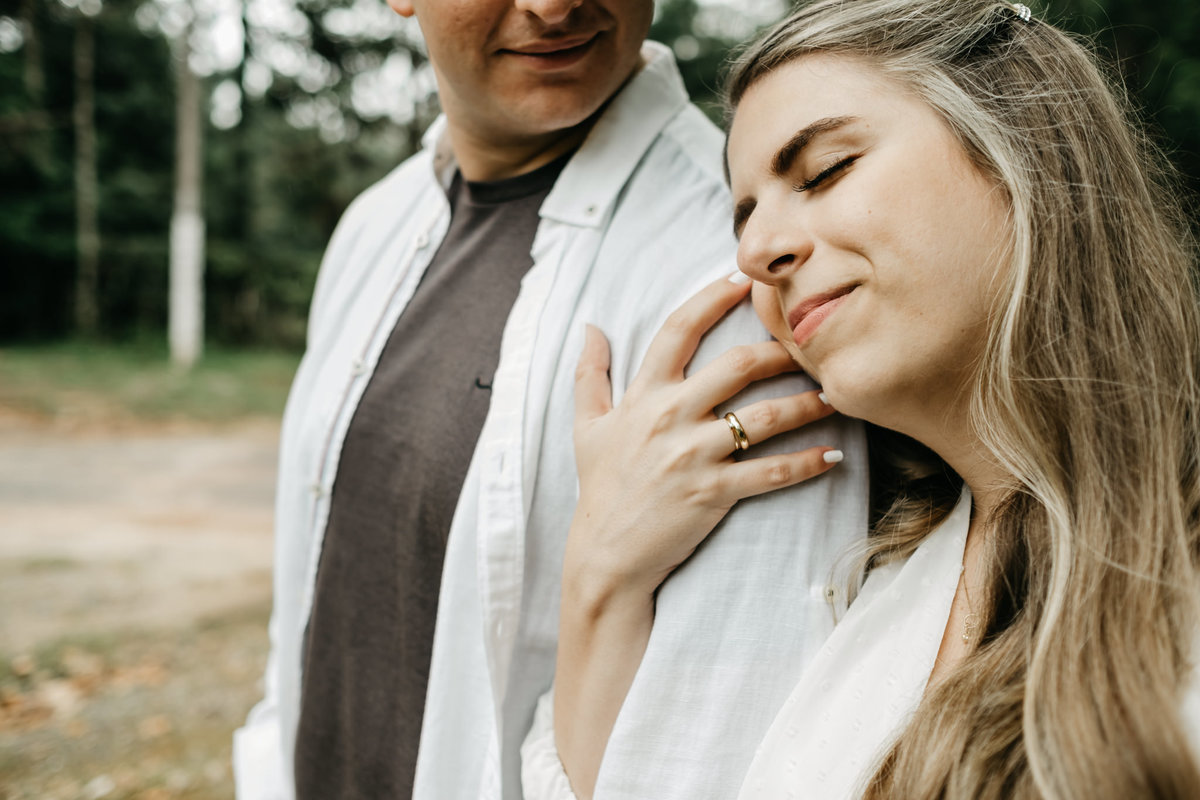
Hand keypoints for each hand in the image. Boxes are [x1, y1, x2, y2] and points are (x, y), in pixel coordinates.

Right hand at [551, 274, 841, 798]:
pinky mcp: (713, 493)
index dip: (711, 299)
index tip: (741, 280)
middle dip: (780, 349)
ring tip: (836, 395)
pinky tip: (834, 454)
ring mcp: (693, 455)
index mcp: (642, 395)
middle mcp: (669, 417)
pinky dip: (806, 463)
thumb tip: (591, 327)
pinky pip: (771, 472)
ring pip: (765, 417)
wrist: (605, 555)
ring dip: (808, 403)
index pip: (678, 330)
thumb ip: (589, 374)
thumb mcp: (586, 426)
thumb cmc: (600, 488)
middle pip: (737, 366)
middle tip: (810, 341)